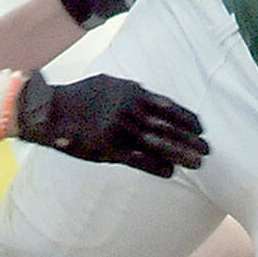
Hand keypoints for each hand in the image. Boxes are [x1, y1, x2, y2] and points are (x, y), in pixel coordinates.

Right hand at [16, 71, 209, 177]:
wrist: (50, 110)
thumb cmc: (79, 96)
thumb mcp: (107, 84)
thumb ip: (130, 91)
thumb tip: (149, 95)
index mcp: (130, 92)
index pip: (166, 106)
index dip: (186, 118)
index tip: (202, 128)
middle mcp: (128, 109)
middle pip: (166, 126)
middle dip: (189, 139)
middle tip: (208, 149)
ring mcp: (118, 129)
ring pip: (156, 143)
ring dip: (179, 153)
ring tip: (197, 162)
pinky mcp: (106, 147)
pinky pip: (136, 159)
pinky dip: (155, 166)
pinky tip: (170, 172)